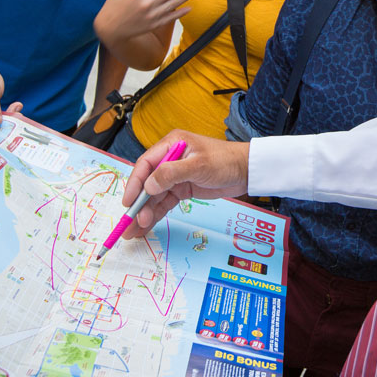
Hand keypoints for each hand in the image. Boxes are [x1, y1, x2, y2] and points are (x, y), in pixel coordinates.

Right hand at [122, 130, 249, 236]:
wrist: (247, 171)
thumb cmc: (225, 161)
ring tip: (134, 231)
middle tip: (129, 224)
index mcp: (171, 145)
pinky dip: (156, 213)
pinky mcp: (182, 188)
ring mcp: (175, 175)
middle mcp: (170, 159)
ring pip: (154, 196)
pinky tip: (146, 226)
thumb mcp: (199, 165)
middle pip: (147, 183)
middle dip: (137, 204)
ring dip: (144, 212)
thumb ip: (172, 174)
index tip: (128, 203)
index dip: (135, 184)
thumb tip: (147, 185)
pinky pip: (165, 202)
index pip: (145, 165)